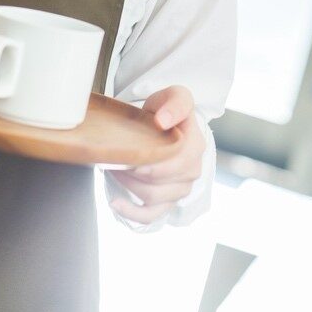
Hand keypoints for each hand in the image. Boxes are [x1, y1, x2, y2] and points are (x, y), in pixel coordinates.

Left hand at [108, 85, 204, 224]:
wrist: (160, 124)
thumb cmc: (165, 110)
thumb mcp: (174, 96)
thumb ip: (175, 103)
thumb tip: (163, 121)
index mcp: (196, 144)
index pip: (180, 159)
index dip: (155, 162)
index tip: (133, 155)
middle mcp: (192, 169)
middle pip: (162, 180)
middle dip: (135, 171)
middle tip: (116, 158)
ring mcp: (181, 188)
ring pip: (153, 196)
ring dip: (129, 184)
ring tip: (115, 168)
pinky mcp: (168, 201)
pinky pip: (151, 215)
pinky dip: (132, 212)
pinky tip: (116, 202)